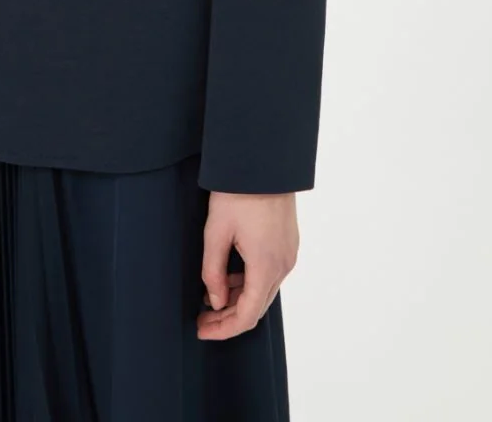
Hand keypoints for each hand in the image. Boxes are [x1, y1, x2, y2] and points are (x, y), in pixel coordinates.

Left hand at [197, 190, 298, 338]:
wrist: (263, 161)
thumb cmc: (238, 192)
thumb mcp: (216, 232)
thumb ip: (214, 271)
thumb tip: (216, 301)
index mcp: (265, 266)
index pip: (247, 315)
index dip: (224, 329)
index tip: (202, 330)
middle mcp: (283, 265)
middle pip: (257, 306)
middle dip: (229, 317)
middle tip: (202, 318)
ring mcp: (288, 254)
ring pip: (264, 291)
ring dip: (239, 300)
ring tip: (211, 297)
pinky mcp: (288, 243)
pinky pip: (270, 273)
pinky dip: (250, 283)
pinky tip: (230, 277)